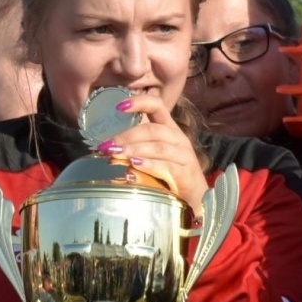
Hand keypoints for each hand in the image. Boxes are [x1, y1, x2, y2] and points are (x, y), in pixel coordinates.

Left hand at [98, 91, 209, 216]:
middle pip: (152, 130)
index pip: (157, 106)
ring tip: (116, 155)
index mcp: (169, 129)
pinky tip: (135, 166)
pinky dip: (150, 165)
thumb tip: (106, 148)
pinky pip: (167, 166)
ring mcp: (184, 156)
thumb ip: (134, 149)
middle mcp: (178, 139)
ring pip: (158, 147)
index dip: (139, 102)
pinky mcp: (187, 174)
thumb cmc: (168, 176)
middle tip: (107, 146)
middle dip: (127, 136)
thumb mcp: (152, 157)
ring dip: (135, 150)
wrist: (195, 199)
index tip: (119, 106)